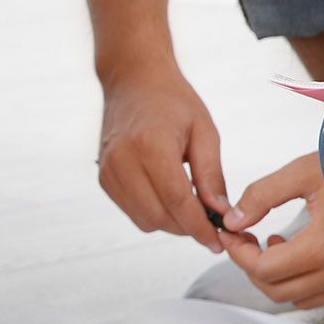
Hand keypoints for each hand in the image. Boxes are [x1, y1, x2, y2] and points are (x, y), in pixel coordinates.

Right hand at [97, 64, 229, 249]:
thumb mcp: (204, 132)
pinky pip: (132, 211)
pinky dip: (153, 212)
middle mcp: (123, 162)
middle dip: (187, 228)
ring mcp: (108, 172)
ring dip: (170, 222)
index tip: (218, 241)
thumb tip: (220, 213)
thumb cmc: (172, 101)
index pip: (178, 201)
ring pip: (144, 220)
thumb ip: (211, 175)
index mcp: (151, 147)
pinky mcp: (103, 179)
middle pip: (159, 216)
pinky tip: (169, 197)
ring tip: (191, 208)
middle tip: (210, 224)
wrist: (132, 81)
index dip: (200, 227)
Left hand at [218, 153, 323, 308]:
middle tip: (245, 239)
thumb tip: (233, 221)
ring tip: (275, 244)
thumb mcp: (303, 172)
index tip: (230, 234)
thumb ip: (261, 196)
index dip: (237, 253)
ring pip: (300, 299)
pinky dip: (303, 284)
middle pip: (276, 291)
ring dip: (277, 278)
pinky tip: (301, 254)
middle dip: (252, 267)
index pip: (263, 269)